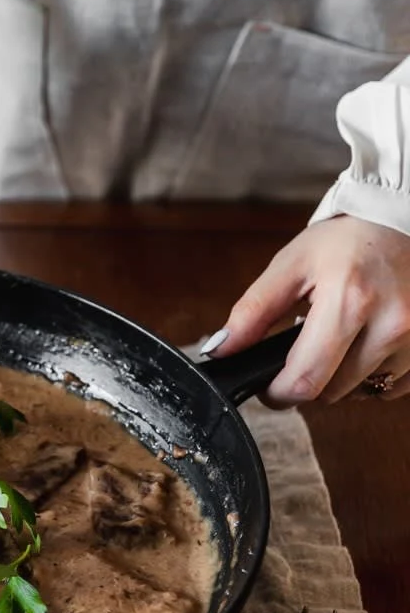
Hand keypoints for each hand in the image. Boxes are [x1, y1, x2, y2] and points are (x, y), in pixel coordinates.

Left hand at [207, 215, 409, 404]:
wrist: (404, 219)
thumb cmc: (348, 240)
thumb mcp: (291, 265)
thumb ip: (253, 311)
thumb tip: (221, 349)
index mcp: (350, 300)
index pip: (306, 378)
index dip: (278, 393)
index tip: (268, 387)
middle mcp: (391, 323)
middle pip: (333, 392)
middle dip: (308, 380)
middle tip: (302, 351)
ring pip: (362, 391)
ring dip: (342, 377)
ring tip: (339, 338)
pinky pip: (392, 387)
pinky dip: (372, 374)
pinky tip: (365, 344)